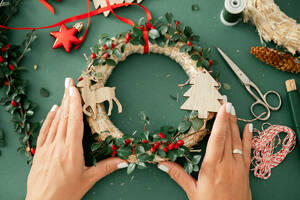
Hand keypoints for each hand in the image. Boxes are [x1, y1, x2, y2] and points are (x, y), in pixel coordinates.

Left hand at [26, 78, 127, 199]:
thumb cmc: (65, 194)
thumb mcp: (88, 180)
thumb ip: (106, 167)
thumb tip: (125, 160)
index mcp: (71, 150)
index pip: (73, 121)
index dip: (74, 103)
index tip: (74, 89)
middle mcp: (58, 145)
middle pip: (64, 117)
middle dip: (67, 98)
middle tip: (69, 82)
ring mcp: (46, 148)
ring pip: (54, 122)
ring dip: (60, 105)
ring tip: (64, 91)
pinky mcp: (39, 152)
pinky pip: (44, 131)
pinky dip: (48, 119)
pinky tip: (52, 110)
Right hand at [158, 103, 252, 199]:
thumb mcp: (192, 192)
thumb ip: (178, 175)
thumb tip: (163, 164)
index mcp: (212, 167)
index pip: (217, 138)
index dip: (220, 121)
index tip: (222, 106)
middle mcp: (227, 164)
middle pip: (228, 135)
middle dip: (227, 116)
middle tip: (226, 100)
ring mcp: (238, 167)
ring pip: (237, 140)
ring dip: (235, 123)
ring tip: (233, 109)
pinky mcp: (245, 171)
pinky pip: (248, 151)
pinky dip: (248, 138)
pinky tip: (248, 127)